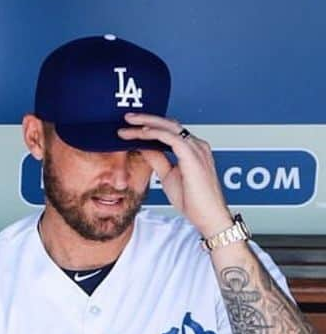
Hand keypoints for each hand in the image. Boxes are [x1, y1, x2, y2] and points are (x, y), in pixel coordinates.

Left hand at [117, 113, 231, 236]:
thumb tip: (143, 147)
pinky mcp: (193, 156)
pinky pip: (171, 138)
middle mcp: (196, 145)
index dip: (150, 126)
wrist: (207, 215)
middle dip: (146, 119)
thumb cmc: (192, 199)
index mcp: (192, 149)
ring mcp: (197, 149)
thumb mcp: (167, 176)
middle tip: (127, 117)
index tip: (131, 126)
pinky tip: (141, 133)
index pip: (169, 130)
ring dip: (146, 124)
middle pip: (169, 124)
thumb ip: (158, 159)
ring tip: (128, 124)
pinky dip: (155, 133)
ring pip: (169, 127)